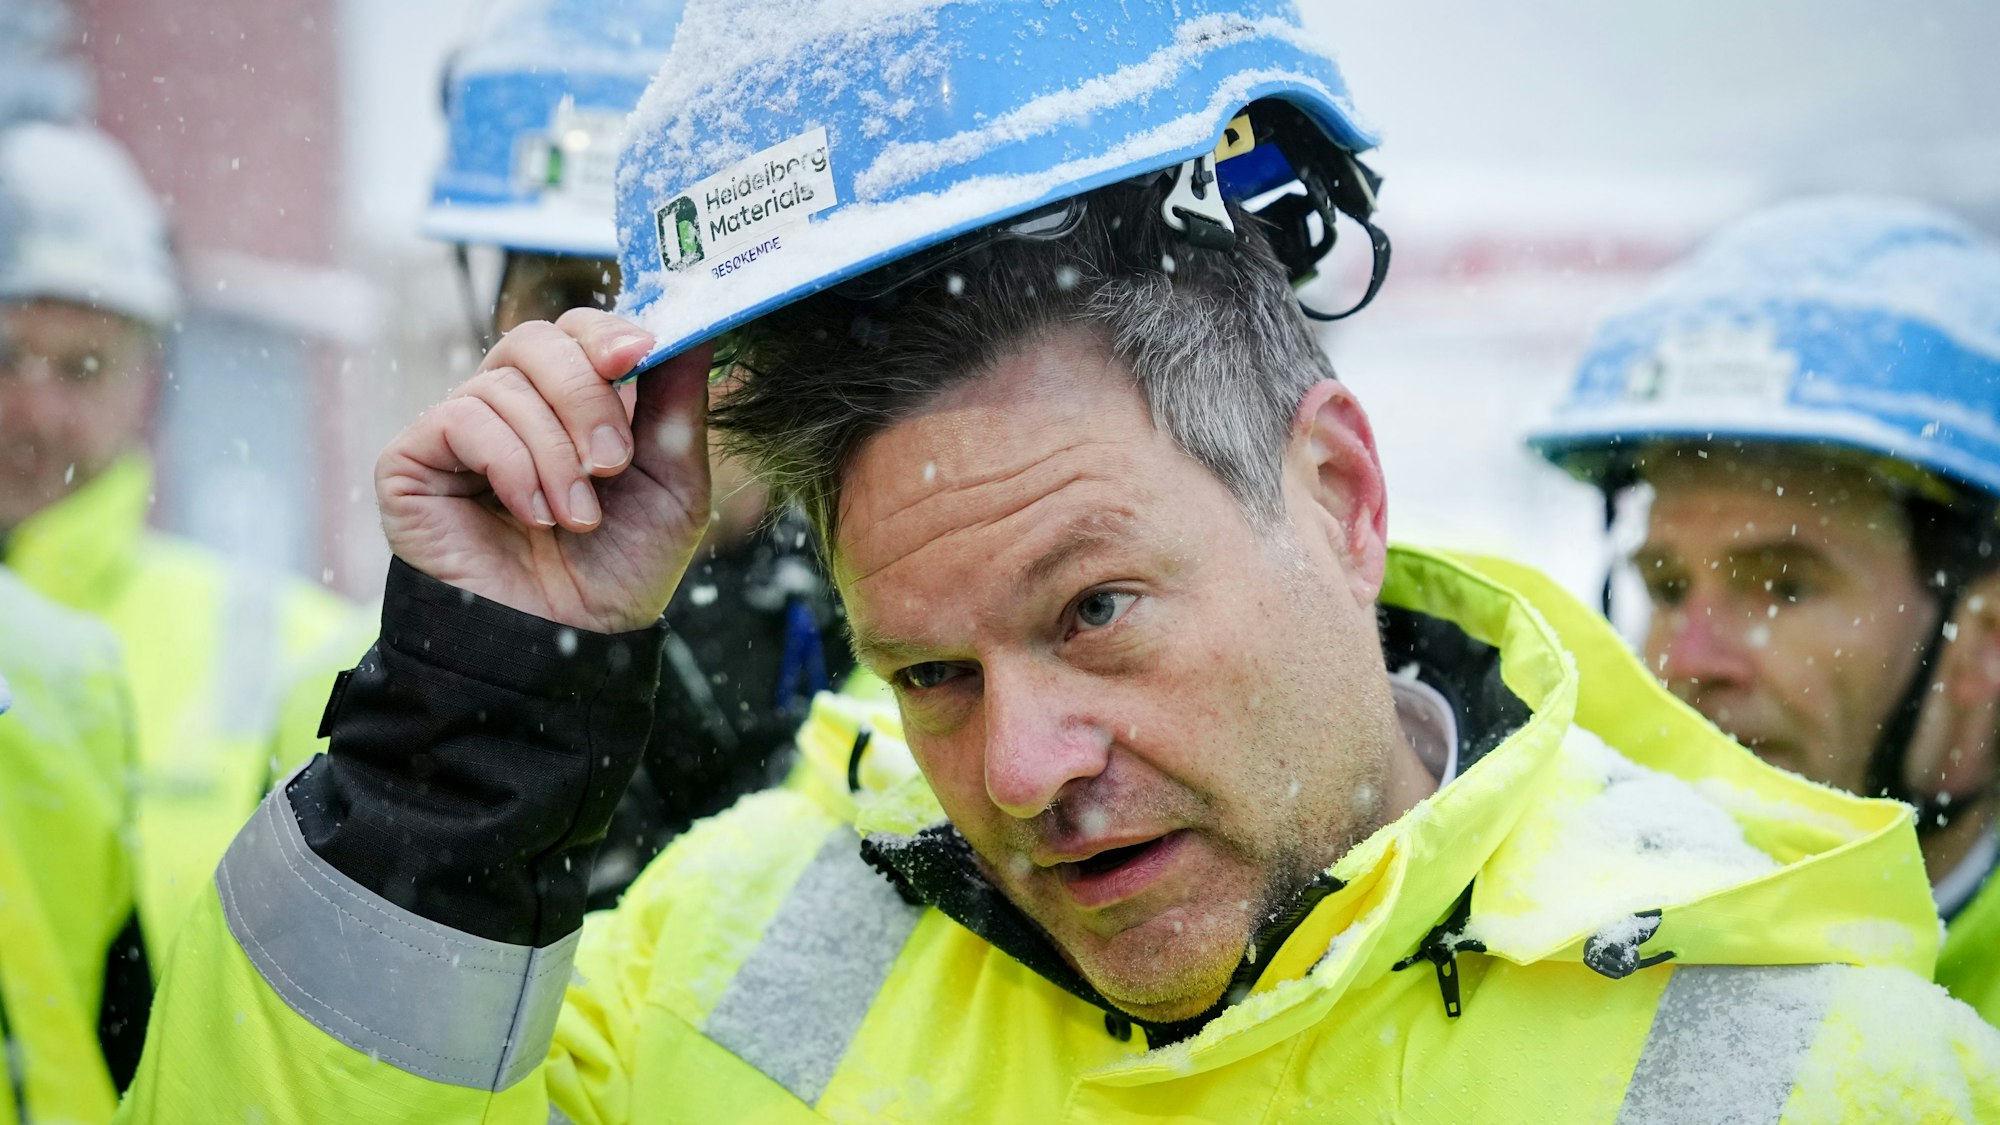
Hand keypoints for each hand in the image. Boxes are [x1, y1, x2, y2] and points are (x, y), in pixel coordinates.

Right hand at [375, 309, 714, 632]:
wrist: (567, 647)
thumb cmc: (621, 571)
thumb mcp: (674, 484)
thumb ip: (678, 405)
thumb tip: (698, 327)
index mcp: (569, 403)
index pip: (576, 329)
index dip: (605, 332)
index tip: (640, 355)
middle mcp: (510, 406)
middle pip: (536, 340)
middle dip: (585, 396)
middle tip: (613, 463)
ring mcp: (458, 431)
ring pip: (504, 384)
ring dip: (555, 454)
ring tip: (577, 518)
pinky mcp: (412, 461)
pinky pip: (461, 419)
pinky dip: (510, 465)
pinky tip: (531, 515)